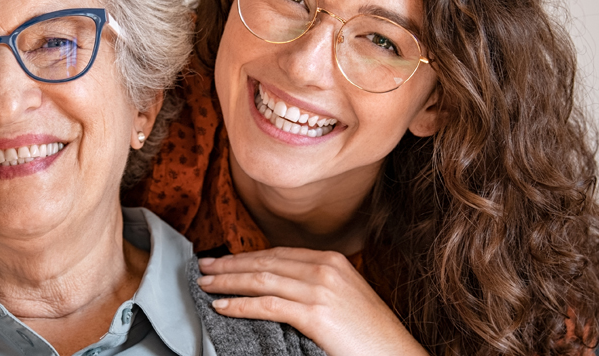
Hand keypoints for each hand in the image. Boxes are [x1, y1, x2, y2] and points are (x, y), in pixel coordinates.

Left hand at [197, 247, 428, 355]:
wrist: (396, 354)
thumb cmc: (370, 334)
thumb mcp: (345, 298)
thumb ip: (316, 286)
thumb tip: (281, 287)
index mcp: (332, 260)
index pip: (278, 253)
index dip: (246, 256)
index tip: (223, 259)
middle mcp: (325, 268)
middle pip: (265, 261)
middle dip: (229, 264)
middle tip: (202, 266)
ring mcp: (320, 289)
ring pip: (261, 279)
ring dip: (227, 282)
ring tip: (204, 284)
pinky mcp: (316, 314)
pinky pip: (267, 305)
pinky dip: (240, 305)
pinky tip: (221, 307)